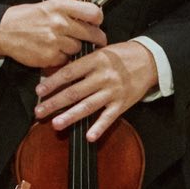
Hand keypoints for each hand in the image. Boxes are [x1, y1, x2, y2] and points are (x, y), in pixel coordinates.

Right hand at [0, 0, 105, 68]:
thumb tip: (91, 17)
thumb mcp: (47, 5)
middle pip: (93, 33)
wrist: (2, 31)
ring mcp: (55, 40)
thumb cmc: (24, 18)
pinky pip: (66, 59)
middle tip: (96, 39)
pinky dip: (62, 57)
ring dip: (75, 48)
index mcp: (59, 6)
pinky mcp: (51, 56)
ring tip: (62, 43)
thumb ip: (69, 11)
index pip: (93, 12)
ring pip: (79, 47)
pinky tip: (53, 50)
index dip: (98, 19)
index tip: (97, 22)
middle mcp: (59, 22)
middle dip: (96, 38)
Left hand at [33, 40, 157, 140]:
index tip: (39, 91)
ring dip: (71, 116)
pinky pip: (109, 117)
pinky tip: (89, 136)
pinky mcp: (123, 103)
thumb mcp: (101, 52)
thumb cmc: (122, 55)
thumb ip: (82, 63)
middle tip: (39, 111)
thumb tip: (57, 74)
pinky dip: (99, 127)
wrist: (150, 60)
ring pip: (88, 106)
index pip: (69, 73)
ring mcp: (114, 91)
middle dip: (54, 103)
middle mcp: (103, 77)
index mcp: (96, 61)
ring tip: (56, 124)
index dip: (53, 83)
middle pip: (75, 92)